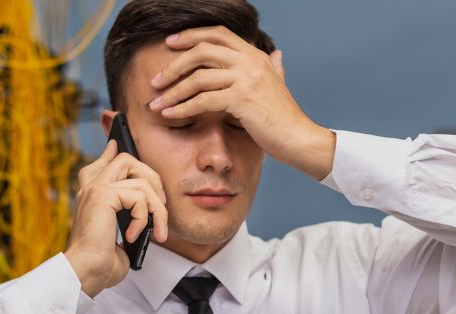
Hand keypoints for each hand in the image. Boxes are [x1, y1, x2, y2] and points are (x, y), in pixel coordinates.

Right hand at [65, 140, 168, 297]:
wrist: (86, 273)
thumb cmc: (101, 262)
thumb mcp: (120, 236)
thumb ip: (130, 217)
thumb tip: (143, 207)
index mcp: (91, 195)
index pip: (102, 162)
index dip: (111, 151)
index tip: (117, 143)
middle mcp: (90, 187)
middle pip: (127, 159)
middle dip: (152, 177)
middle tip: (159, 206)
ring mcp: (95, 189)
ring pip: (140, 179)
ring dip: (157, 207)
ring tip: (156, 231)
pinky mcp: (102, 196)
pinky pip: (139, 196)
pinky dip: (144, 217)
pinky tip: (134, 235)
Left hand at [147, 26, 334, 178]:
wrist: (298, 138)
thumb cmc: (284, 117)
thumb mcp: (279, 84)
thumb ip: (275, 67)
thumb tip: (278, 53)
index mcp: (256, 56)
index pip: (219, 33)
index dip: (192, 35)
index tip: (171, 44)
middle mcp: (250, 62)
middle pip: (202, 51)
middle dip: (174, 64)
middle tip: (157, 79)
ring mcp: (246, 79)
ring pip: (198, 77)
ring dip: (172, 91)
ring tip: (157, 103)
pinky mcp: (241, 100)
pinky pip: (203, 100)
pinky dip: (182, 108)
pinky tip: (170, 114)